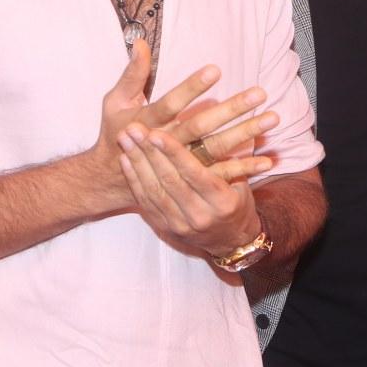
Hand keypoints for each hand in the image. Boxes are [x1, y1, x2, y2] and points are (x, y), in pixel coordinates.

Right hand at [85, 41, 279, 208]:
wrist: (113, 177)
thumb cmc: (116, 132)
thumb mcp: (116, 102)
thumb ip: (132, 74)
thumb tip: (139, 41)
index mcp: (147, 123)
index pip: (172, 103)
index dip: (192, 87)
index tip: (215, 70)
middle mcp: (166, 143)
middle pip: (201, 126)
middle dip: (231, 110)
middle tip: (259, 94)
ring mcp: (181, 163)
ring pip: (216, 148)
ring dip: (245, 134)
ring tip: (271, 118)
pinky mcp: (191, 178)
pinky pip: (220, 174)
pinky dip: (244, 168)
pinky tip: (267, 159)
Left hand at [116, 124, 269, 256]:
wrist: (230, 240)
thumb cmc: (237, 202)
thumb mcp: (241, 181)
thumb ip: (227, 158)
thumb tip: (216, 125)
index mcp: (222, 202)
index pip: (194, 174)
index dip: (173, 153)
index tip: (157, 133)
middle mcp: (200, 216)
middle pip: (169, 181)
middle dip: (149, 152)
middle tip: (134, 128)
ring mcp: (180, 225)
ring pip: (154, 191)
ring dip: (137, 162)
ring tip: (125, 138)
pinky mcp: (165, 228)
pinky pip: (146, 202)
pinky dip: (134, 179)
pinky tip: (126, 159)